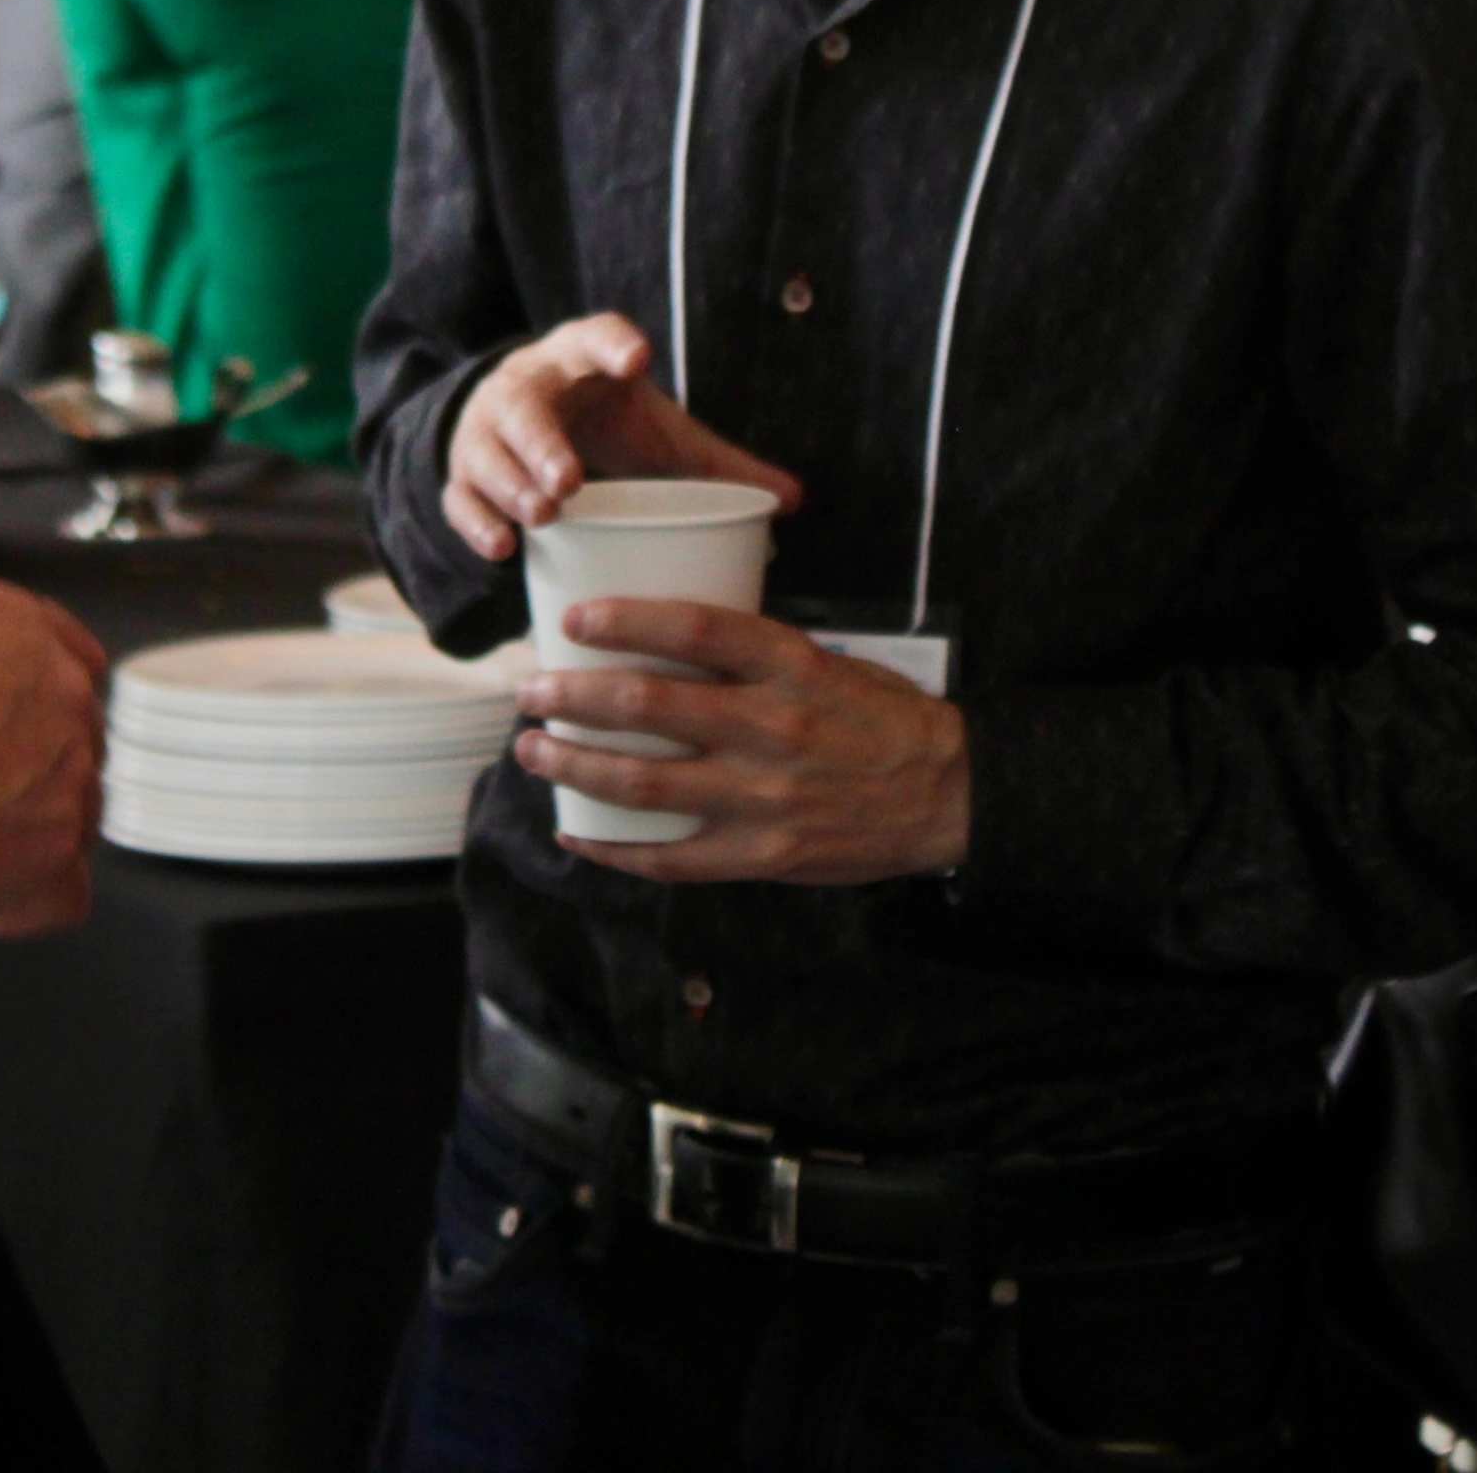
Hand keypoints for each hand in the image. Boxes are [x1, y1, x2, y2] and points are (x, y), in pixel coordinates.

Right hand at [0, 578, 106, 936]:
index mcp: (18, 628)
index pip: (72, 664)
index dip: (33, 715)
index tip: (7, 742)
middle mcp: (61, 692)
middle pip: (70, 751)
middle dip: (21, 783)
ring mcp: (69, 772)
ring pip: (70, 824)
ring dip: (15, 845)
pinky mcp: (58, 848)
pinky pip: (64, 896)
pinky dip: (17, 907)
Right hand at [440, 314, 804, 563]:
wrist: (523, 421)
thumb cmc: (604, 425)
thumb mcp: (658, 433)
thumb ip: (719, 464)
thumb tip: (794, 501)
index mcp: (578, 359)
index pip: (593, 336)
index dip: (613, 343)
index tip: (639, 358)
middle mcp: (526, 386)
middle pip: (526, 404)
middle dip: (544, 441)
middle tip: (571, 480)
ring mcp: (487, 430)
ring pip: (487, 451)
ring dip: (512, 483)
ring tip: (544, 515)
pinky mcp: (463, 472)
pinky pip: (459, 495)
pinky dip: (476, 521)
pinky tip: (501, 548)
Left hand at [518, 600, 969, 884]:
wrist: (947, 796)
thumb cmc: (880, 719)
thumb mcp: (827, 662)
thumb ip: (753, 656)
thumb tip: (663, 637)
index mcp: (792, 667)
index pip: (696, 631)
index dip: (626, 620)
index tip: (574, 618)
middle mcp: (772, 729)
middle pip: (648, 707)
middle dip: (572, 697)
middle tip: (529, 689)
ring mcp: (763, 799)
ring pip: (642, 784)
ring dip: (573, 765)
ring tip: (531, 750)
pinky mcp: (760, 855)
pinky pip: (669, 858)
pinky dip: (612, 848)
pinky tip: (575, 831)